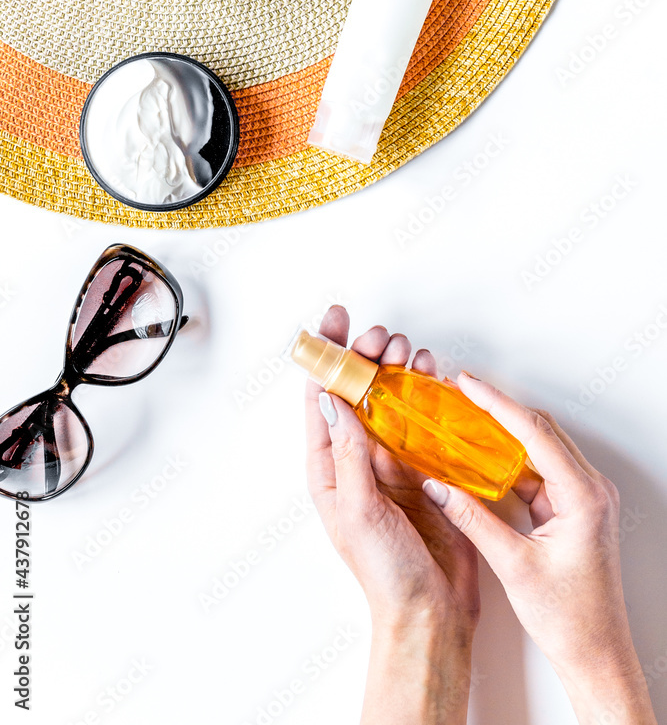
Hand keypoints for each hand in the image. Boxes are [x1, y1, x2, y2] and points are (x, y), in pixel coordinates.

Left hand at [305, 307, 478, 724]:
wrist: (431, 612)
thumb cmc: (385, 572)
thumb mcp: (359, 510)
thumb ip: (349, 454)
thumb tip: (332, 400)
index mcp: (331, 468)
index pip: (323, 399)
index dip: (328, 356)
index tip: (335, 321)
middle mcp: (359, 459)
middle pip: (359, 392)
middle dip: (368, 357)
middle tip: (383, 336)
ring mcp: (393, 462)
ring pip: (392, 401)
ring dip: (398, 370)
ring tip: (409, 350)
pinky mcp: (426, 469)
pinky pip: (425, 422)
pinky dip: (429, 395)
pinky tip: (434, 376)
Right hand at [423, 373, 656, 724]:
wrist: (596, 652)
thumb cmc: (569, 618)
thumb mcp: (513, 565)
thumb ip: (472, 520)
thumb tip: (438, 486)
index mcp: (583, 496)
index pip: (534, 432)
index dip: (496, 403)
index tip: (468, 384)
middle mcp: (590, 490)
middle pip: (540, 430)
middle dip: (499, 408)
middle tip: (461, 393)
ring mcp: (585, 498)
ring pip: (541, 448)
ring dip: (505, 431)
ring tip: (466, 417)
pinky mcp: (574, 509)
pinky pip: (540, 470)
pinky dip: (511, 459)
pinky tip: (483, 456)